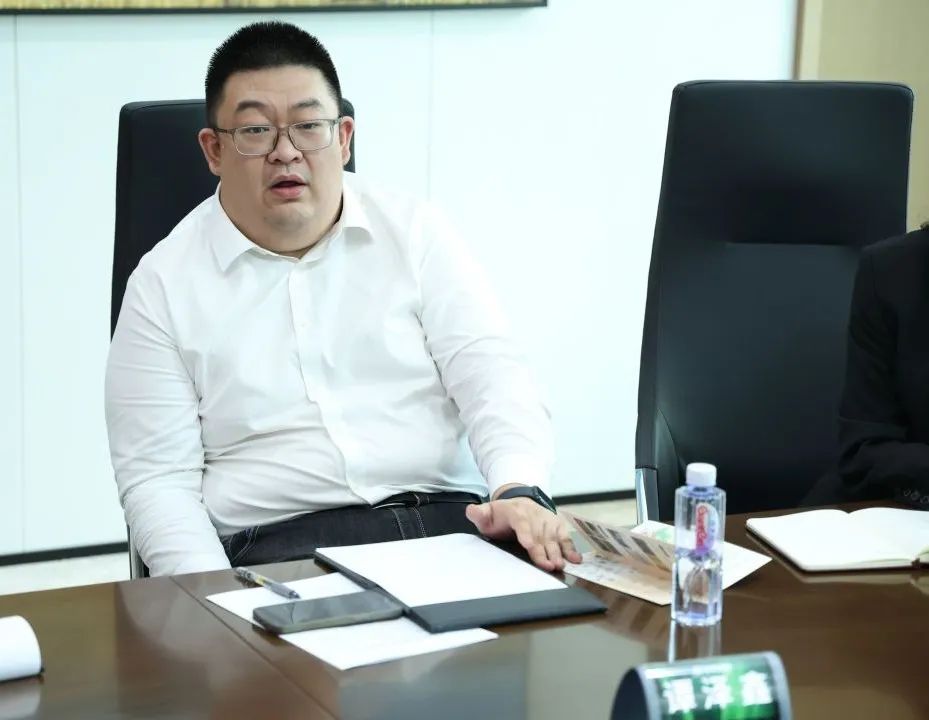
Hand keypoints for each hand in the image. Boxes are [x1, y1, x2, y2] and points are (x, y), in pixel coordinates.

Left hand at [465, 497, 581, 571]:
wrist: (519, 503)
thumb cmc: (501, 515)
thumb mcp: (487, 513)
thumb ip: (478, 513)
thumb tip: (471, 511)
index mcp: (515, 511)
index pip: (521, 522)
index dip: (526, 533)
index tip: (529, 544)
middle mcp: (534, 514)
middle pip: (539, 534)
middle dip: (544, 550)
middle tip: (548, 565)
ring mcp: (547, 520)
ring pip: (553, 536)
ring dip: (558, 551)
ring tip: (560, 565)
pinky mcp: (557, 525)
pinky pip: (565, 536)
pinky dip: (571, 547)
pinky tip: (575, 559)